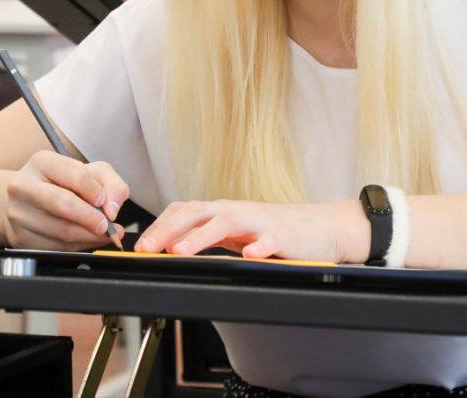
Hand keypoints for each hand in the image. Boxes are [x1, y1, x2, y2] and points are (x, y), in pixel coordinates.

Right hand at [3, 151, 130, 249]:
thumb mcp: (91, 173)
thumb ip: (111, 184)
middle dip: (91, 218)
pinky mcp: (19, 237)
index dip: (96, 192)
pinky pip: (54, 247)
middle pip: (63, 204)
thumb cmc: (61, 184)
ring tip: (103, 235)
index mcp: (42, 162)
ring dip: (88, 236)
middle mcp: (24, 186)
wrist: (24, 201)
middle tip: (107, 226)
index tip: (106, 202)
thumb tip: (113, 207)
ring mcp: (18, 213)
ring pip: (60, 231)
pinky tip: (86, 240)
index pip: (76, 175)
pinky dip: (76, 246)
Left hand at [135, 198, 369, 262]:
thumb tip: (172, 247)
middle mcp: (239, 212)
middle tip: (148, 248)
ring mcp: (262, 223)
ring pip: (227, 223)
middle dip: (169, 229)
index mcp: (225, 212)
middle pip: (198, 212)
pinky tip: (249, 255)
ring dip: (201, 237)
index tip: (141, 245)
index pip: (186, 211)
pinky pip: (270, 240)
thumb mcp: (239, 232)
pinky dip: (259, 247)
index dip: (161, 225)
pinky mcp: (285, 237)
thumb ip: (211, 237)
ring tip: (181, 251)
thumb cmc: (278, 232)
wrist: (325, 227)